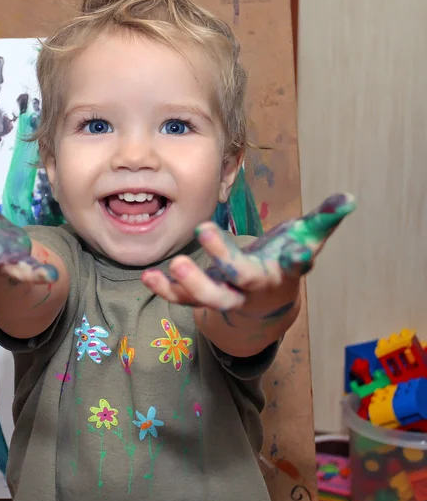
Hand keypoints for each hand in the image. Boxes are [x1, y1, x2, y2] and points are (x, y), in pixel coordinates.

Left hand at [142, 193, 355, 344]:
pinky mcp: (204, 296)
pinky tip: (150, 276)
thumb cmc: (283, 263)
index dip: (296, 262)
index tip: (298, 253)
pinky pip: (183, 298)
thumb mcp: (305, 240)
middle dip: (222, 264)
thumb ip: (324, 219)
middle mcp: (253, 289)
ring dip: (188, 285)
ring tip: (172, 267)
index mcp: (280, 274)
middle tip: (200, 238)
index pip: (290, 269)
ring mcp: (226, 295)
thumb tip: (349, 197)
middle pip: (239, 284)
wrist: (264, 302)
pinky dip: (166, 290)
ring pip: (208, 298)